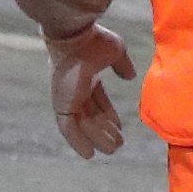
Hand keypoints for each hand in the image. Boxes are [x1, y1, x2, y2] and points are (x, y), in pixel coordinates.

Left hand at [50, 28, 136, 160]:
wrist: (75, 37)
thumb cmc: (94, 40)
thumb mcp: (116, 52)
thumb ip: (122, 65)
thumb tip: (130, 77)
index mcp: (86, 76)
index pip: (98, 100)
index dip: (108, 114)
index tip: (119, 127)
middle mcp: (75, 89)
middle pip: (91, 115)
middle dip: (104, 130)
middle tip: (118, 144)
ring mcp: (67, 98)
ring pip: (82, 125)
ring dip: (97, 138)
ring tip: (112, 150)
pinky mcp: (62, 105)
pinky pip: (69, 129)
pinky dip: (77, 142)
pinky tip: (90, 154)